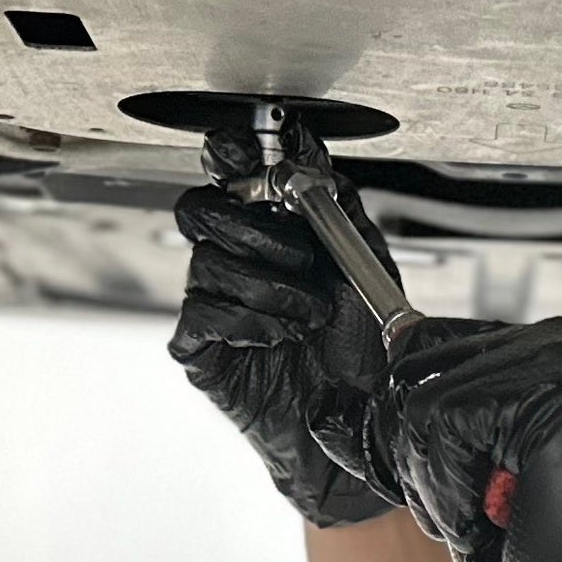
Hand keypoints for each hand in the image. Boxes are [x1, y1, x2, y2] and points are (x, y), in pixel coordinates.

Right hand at [168, 123, 402, 526]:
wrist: (360, 416)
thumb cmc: (359, 344)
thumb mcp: (362, 259)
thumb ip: (335, 200)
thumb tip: (306, 145)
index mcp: (266, 228)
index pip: (227, 173)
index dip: (228, 153)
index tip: (248, 149)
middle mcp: (232, 259)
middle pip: (199, 208)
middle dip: (256, 228)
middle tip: (303, 258)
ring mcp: (210, 302)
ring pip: (206, 261)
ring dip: (269, 284)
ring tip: (310, 313)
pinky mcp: (198, 347)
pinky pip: (202, 313)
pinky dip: (250, 320)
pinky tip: (280, 335)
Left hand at [376, 316, 561, 561]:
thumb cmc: (541, 538)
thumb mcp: (479, 455)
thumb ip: (440, 399)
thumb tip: (373, 356)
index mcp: (544, 347)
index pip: (424, 343)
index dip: (419, 428)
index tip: (462, 482)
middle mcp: (556, 339)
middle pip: (414, 371)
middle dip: (425, 458)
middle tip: (480, 507)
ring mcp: (557, 359)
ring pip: (420, 404)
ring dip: (440, 482)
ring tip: (495, 513)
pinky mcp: (549, 391)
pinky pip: (440, 425)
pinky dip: (452, 489)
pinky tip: (500, 514)